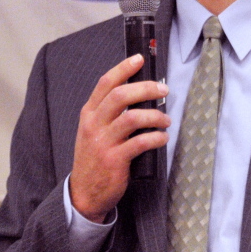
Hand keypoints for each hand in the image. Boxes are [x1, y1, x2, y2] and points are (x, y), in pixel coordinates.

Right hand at [70, 55, 168, 222]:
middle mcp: (94, 124)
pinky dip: (156, 138)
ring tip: (166, 120)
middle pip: (121, 96)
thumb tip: (142, 91)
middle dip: (146, 88)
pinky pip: (140, 142)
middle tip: (164, 90)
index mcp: (89, 113)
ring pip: (132, 118)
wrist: (84, 192)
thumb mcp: (95, 130)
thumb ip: (111, 112)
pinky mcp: (114, 160)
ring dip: (155, 116)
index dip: (124, 68)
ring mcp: (103, 142)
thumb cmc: (96, 156)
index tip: (140, 58)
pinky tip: (162, 138)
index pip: (106, 83)